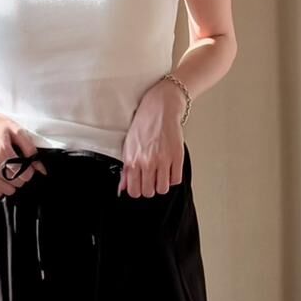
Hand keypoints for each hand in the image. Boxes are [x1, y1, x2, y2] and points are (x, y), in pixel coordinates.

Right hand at [0, 111, 47, 197]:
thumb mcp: (16, 130)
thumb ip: (30, 150)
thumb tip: (41, 169)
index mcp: (1, 152)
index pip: (24, 175)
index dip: (30, 171)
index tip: (27, 164)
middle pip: (16, 183)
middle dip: (21, 176)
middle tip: (17, 164)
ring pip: (6, 190)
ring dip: (11, 183)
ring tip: (9, 169)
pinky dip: (0, 186)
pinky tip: (0, 174)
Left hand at [119, 80, 185, 197]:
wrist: (160, 107)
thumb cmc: (144, 124)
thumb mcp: (128, 146)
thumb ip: (126, 169)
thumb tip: (123, 186)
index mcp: (132, 161)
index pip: (134, 191)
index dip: (138, 191)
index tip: (141, 186)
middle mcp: (147, 162)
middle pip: (149, 192)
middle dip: (151, 188)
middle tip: (152, 180)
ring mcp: (163, 160)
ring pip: (163, 189)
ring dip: (162, 185)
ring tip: (162, 175)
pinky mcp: (177, 156)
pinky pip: (176, 179)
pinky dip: (173, 178)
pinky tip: (170, 170)